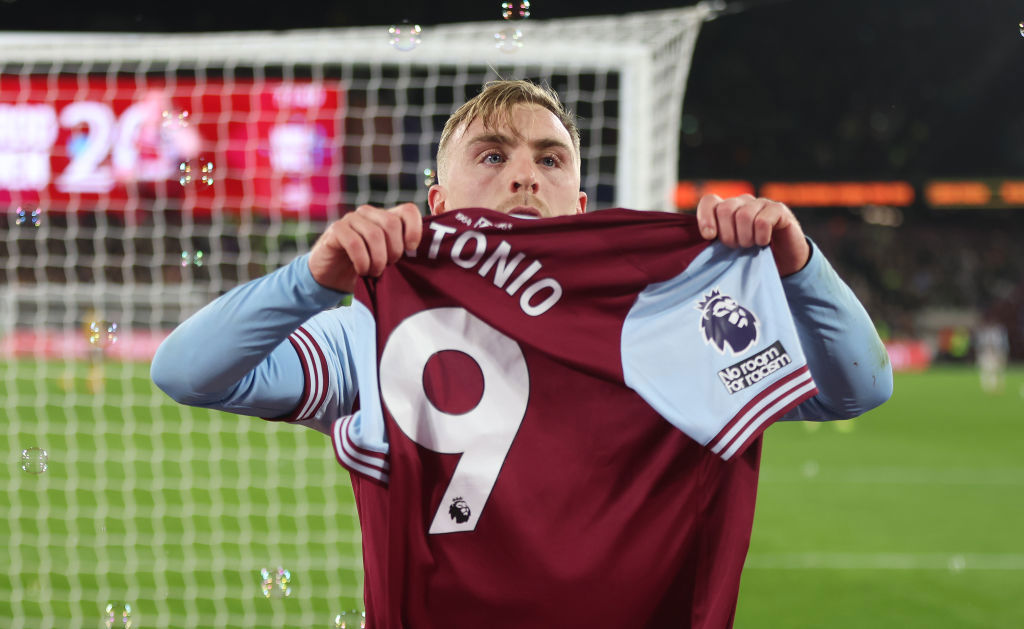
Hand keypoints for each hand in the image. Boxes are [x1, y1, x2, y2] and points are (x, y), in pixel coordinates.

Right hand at [308, 203, 422, 292]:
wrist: (332, 276)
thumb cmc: (366, 268)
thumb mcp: (388, 261)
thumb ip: (403, 253)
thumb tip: (426, 256)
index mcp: (386, 217)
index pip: (408, 210)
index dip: (414, 229)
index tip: (412, 250)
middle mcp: (370, 214)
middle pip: (392, 223)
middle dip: (394, 250)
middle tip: (389, 266)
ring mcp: (352, 219)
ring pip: (374, 234)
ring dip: (377, 260)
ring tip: (375, 273)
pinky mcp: (336, 229)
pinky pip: (354, 242)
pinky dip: (362, 261)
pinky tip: (362, 270)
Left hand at [695, 193, 809, 276]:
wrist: (785, 262)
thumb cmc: (752, 256)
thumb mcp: (728, 250)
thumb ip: (714, 243)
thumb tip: (698, 243)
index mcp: (727, 209)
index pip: (710, 201)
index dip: (705, 217)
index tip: (709, 237)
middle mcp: (743, 202)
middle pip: (725, 209)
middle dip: (728, 234)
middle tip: (736, 247)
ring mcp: (761, 203)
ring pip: (744, 215)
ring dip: (745, 237)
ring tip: (750, 246)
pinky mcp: (779, 209)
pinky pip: (763, 220)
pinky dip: (761, 236)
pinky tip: (764, 242)